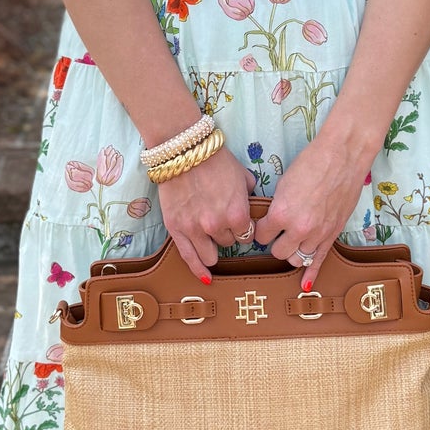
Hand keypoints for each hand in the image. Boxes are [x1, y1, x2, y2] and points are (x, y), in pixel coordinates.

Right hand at [157, 146, 256, 283]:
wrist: (184, 151)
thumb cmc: (216, 160)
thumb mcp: (243, 175)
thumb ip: (250, 195)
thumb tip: (253, 204)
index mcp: (238, 214)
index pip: (247, 236)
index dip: (244, 229)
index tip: (240, 224)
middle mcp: (218, 226)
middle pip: (229, 244)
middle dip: (227, 235)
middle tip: (222, 222)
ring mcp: (195, 230)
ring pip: (210, 255)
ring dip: (213, 248)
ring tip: (211, 238)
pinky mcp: (176, 229)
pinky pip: (189, 258)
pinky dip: (198, 269)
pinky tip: (206, 278)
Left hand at [250, 136, 369, 291]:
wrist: (343, 156)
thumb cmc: (312, 163)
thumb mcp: (284, 183)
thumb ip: (276, 207)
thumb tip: (270, 220)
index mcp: (281, 213)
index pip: (261, 235)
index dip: (261, 229)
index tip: (262, 224)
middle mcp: (299, 228)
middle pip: (277, 251)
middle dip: (275, 242)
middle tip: (276, 232)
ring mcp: (318, 234)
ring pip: (297, 258)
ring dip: (292, 251)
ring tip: (291, 241)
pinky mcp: (333, 234)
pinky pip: (320, 261)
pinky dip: (311, 275)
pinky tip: (305, 285)